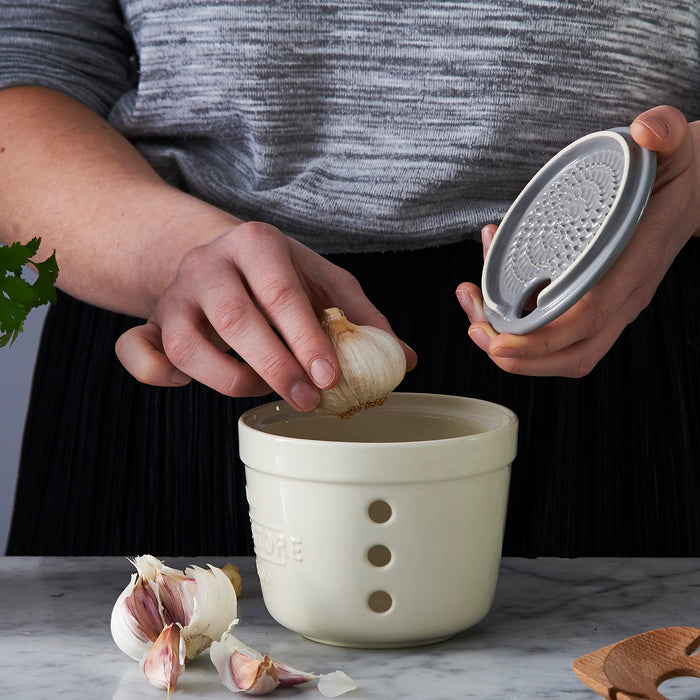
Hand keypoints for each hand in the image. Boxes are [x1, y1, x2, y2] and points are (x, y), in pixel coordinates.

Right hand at [115, 221, 416, 410]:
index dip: (305, 338)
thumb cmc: (278, 275)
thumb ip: (361, 317)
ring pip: (187, 345)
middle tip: (307, 400)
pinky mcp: (152, 322)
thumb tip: (405, 359)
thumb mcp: (322, 281)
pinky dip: (155, 374)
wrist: (215, 257)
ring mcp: (174, 295)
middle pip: (235, 319)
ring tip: (263, 392)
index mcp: (257, 244)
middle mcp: (208, 264)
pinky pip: (137, 351)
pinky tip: (189, 383)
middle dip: (275, 366)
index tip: (329, 376)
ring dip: (228, 380)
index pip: (281, 293)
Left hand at [456, 105, 699, 376]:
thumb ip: (665, 132)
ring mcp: (612, 303)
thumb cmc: (677, 175)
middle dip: (518, 356)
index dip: (540, 338)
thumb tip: (647, 129)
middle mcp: (623, 296)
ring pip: (564, 351)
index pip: (585, 318)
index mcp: (635, 265)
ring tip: (476, 311)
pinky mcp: (598, 300)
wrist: (698, 191)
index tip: (498, 340)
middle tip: (476, 329)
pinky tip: (494, 288)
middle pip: (570, 353)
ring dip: (515, 348)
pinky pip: (560, 330)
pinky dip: (523, 324)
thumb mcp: (676, 146)